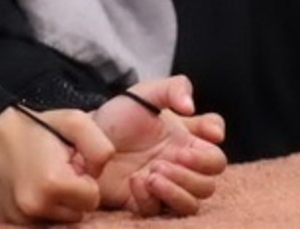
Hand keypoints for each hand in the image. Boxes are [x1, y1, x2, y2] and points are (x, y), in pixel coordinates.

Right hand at [0, 106, 111, 223]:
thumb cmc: (35, 127)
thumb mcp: (74, 122)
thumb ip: (100, 148)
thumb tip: (98, 175)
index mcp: (52, 183)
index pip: (92, 198)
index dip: (85, 180)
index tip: (69, 165)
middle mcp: (35, 206)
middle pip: (77, 214)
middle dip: (73, 195)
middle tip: (56, 171)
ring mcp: (19, 218)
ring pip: (60, 222)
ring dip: (58, 205)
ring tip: (44, 180)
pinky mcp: (7, 222)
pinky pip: (39, 223)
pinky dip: (41, 210)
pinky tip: (33, 190)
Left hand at [92, 75, 226, 216]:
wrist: (84, 138)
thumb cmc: (117, 116)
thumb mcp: (144, 93)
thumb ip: (173, 88)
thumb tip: (190, 106)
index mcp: (186, 142)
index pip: (216, 151)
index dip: (213, 148)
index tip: (204, 135)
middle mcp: (180, 167)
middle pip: (210, 182)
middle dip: (193, 173)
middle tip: (164, 160)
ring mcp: (164, 186)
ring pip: (192, 203)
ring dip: (177, 189)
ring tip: (152, 173)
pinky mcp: (145, 202)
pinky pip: (160, 211)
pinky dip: (152, 198)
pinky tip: (135, 182)